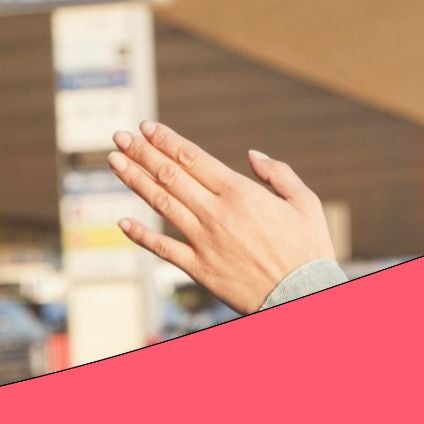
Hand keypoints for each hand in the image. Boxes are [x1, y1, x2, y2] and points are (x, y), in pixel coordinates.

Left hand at [107, 121, 335, 313]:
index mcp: (241, 192)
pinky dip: (141, 235)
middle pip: (170, 175)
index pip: (192, 158)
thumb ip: (278, 173)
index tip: (146, 127)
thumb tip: (252, 155)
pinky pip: (163, 249)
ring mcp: (204, 241)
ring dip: (135, 180)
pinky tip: (122, 221)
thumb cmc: (308, 249)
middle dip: (142, 152)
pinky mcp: (199, 268)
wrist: (303, 296)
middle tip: (120, 136)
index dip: (166, 140)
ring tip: (114, 162)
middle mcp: (217, 213)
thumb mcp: (306, 202)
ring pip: (161, 204)